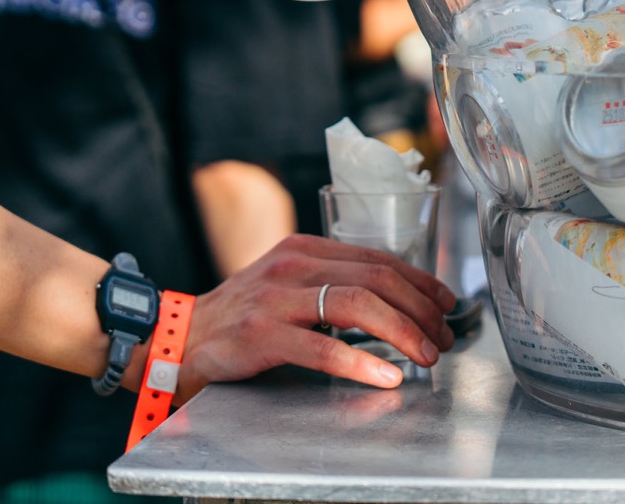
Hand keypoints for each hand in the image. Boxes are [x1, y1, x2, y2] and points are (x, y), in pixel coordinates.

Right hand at [174, 234, 456, 402]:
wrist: (177, 338)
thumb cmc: (241, 318)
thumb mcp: (288, 286)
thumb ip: (331, 285)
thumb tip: (395, 303)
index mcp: (305, 249)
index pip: (379, 258)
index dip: (421, 282)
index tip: (447, 304)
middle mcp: (293, 264)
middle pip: (377, 278)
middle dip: (421, 309)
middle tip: (443, 338)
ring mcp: (276, 298)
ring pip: (357, 305)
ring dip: (403, 331)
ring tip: (425, 355)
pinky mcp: (261, 334)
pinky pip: (322, 346)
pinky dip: (361, 362)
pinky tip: (386, 375)